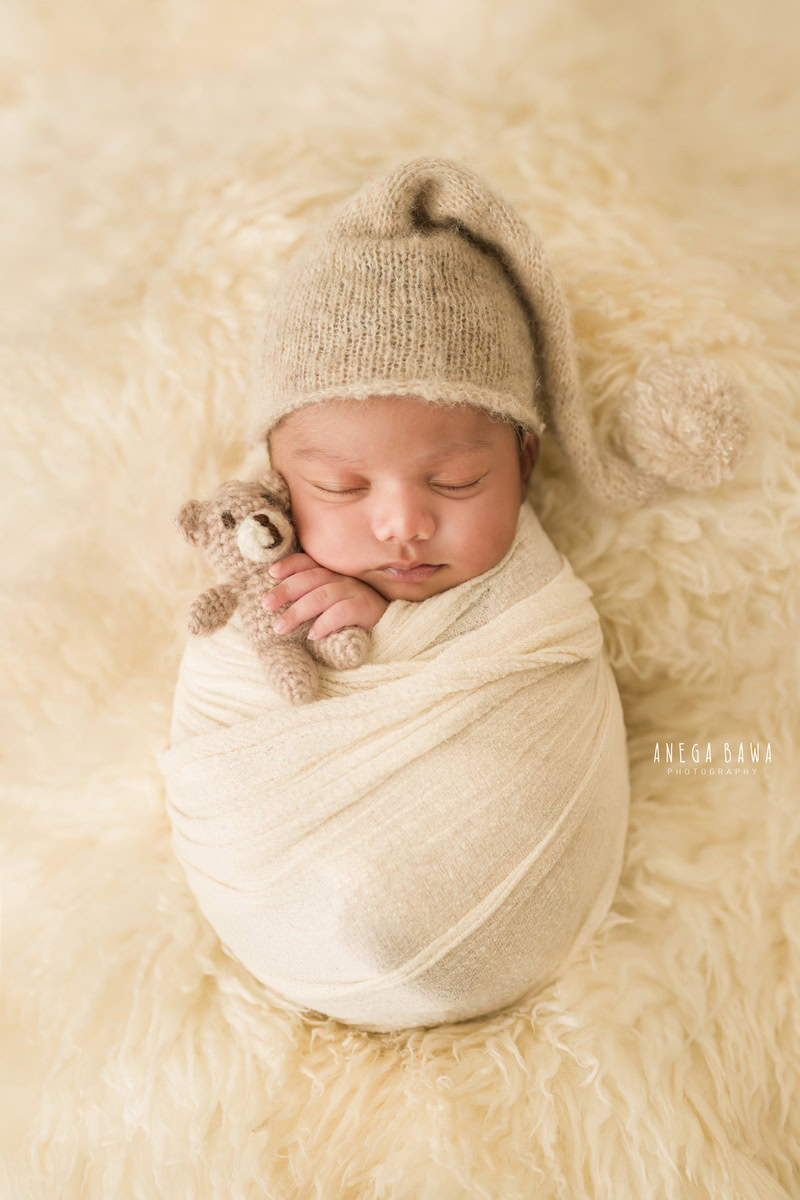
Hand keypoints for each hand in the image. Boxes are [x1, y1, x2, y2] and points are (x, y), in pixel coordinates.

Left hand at [263, 553, 388, 641]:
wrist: (391, 627)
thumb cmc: (355, 616)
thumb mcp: (333, 601)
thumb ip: (314, 596)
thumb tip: (280, 603)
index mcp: (334, 572)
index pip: (309, 562)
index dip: (290, 565)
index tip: (271, 573)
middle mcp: (344, 577)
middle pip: (310, 578)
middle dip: (285, 591)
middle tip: (266, 605)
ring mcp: (357, 591)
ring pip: (322, 595)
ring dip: (297, 611)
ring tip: (280, 627)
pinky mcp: (367, 608)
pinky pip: (342, 612)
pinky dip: (325, 623)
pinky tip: (312, 635)